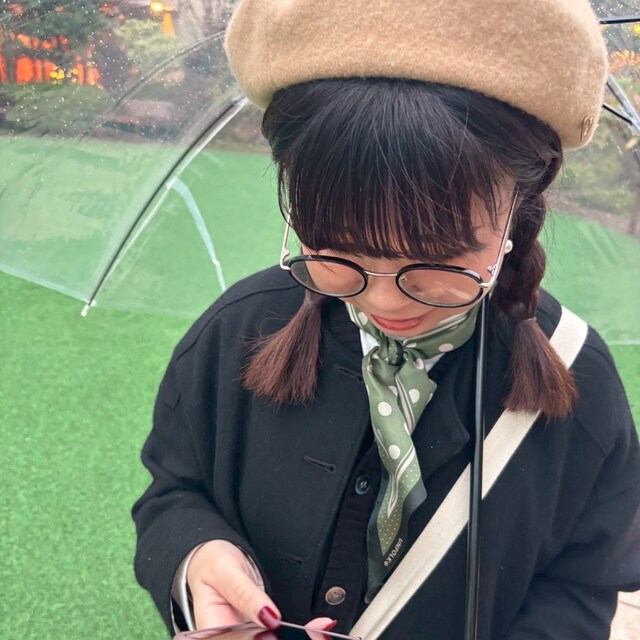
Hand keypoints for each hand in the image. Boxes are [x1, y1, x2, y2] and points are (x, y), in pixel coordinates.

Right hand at [186, 540, 336, 633]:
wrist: (212, 559)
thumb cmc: (211, 564)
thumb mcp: (225, 571)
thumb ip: (245, 595)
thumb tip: (269, 616)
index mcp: (213, 633)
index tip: (282, 631)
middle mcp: (231, 638)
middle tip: (318, 632)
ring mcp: (247, 637)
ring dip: (300, 638)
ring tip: (321, 628)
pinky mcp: (260, 632)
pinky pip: (279, 636)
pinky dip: (301, 634)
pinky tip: (317, 628)